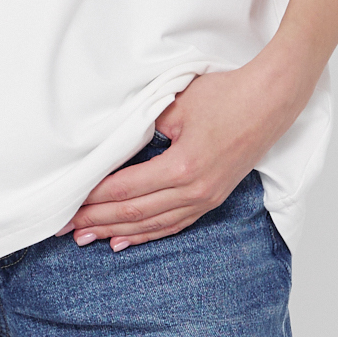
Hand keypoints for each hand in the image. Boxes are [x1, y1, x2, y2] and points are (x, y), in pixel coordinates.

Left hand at [64, 54, 304, 251]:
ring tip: (87, 240)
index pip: (125, 190)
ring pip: (153, 224)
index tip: (69, 205)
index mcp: (181, 167)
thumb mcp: (176, 106)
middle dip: (97, 222)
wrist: (271, 100)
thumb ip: (144, 129)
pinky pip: (174, 224)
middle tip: (66, 229)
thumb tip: (116, 147)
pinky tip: (125, 240)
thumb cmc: (227, 95)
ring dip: (117, 233)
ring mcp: (205, 197)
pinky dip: (147, 234)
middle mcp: (194, 190)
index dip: (94, 199)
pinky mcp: (213, 198)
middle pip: (134, 213)